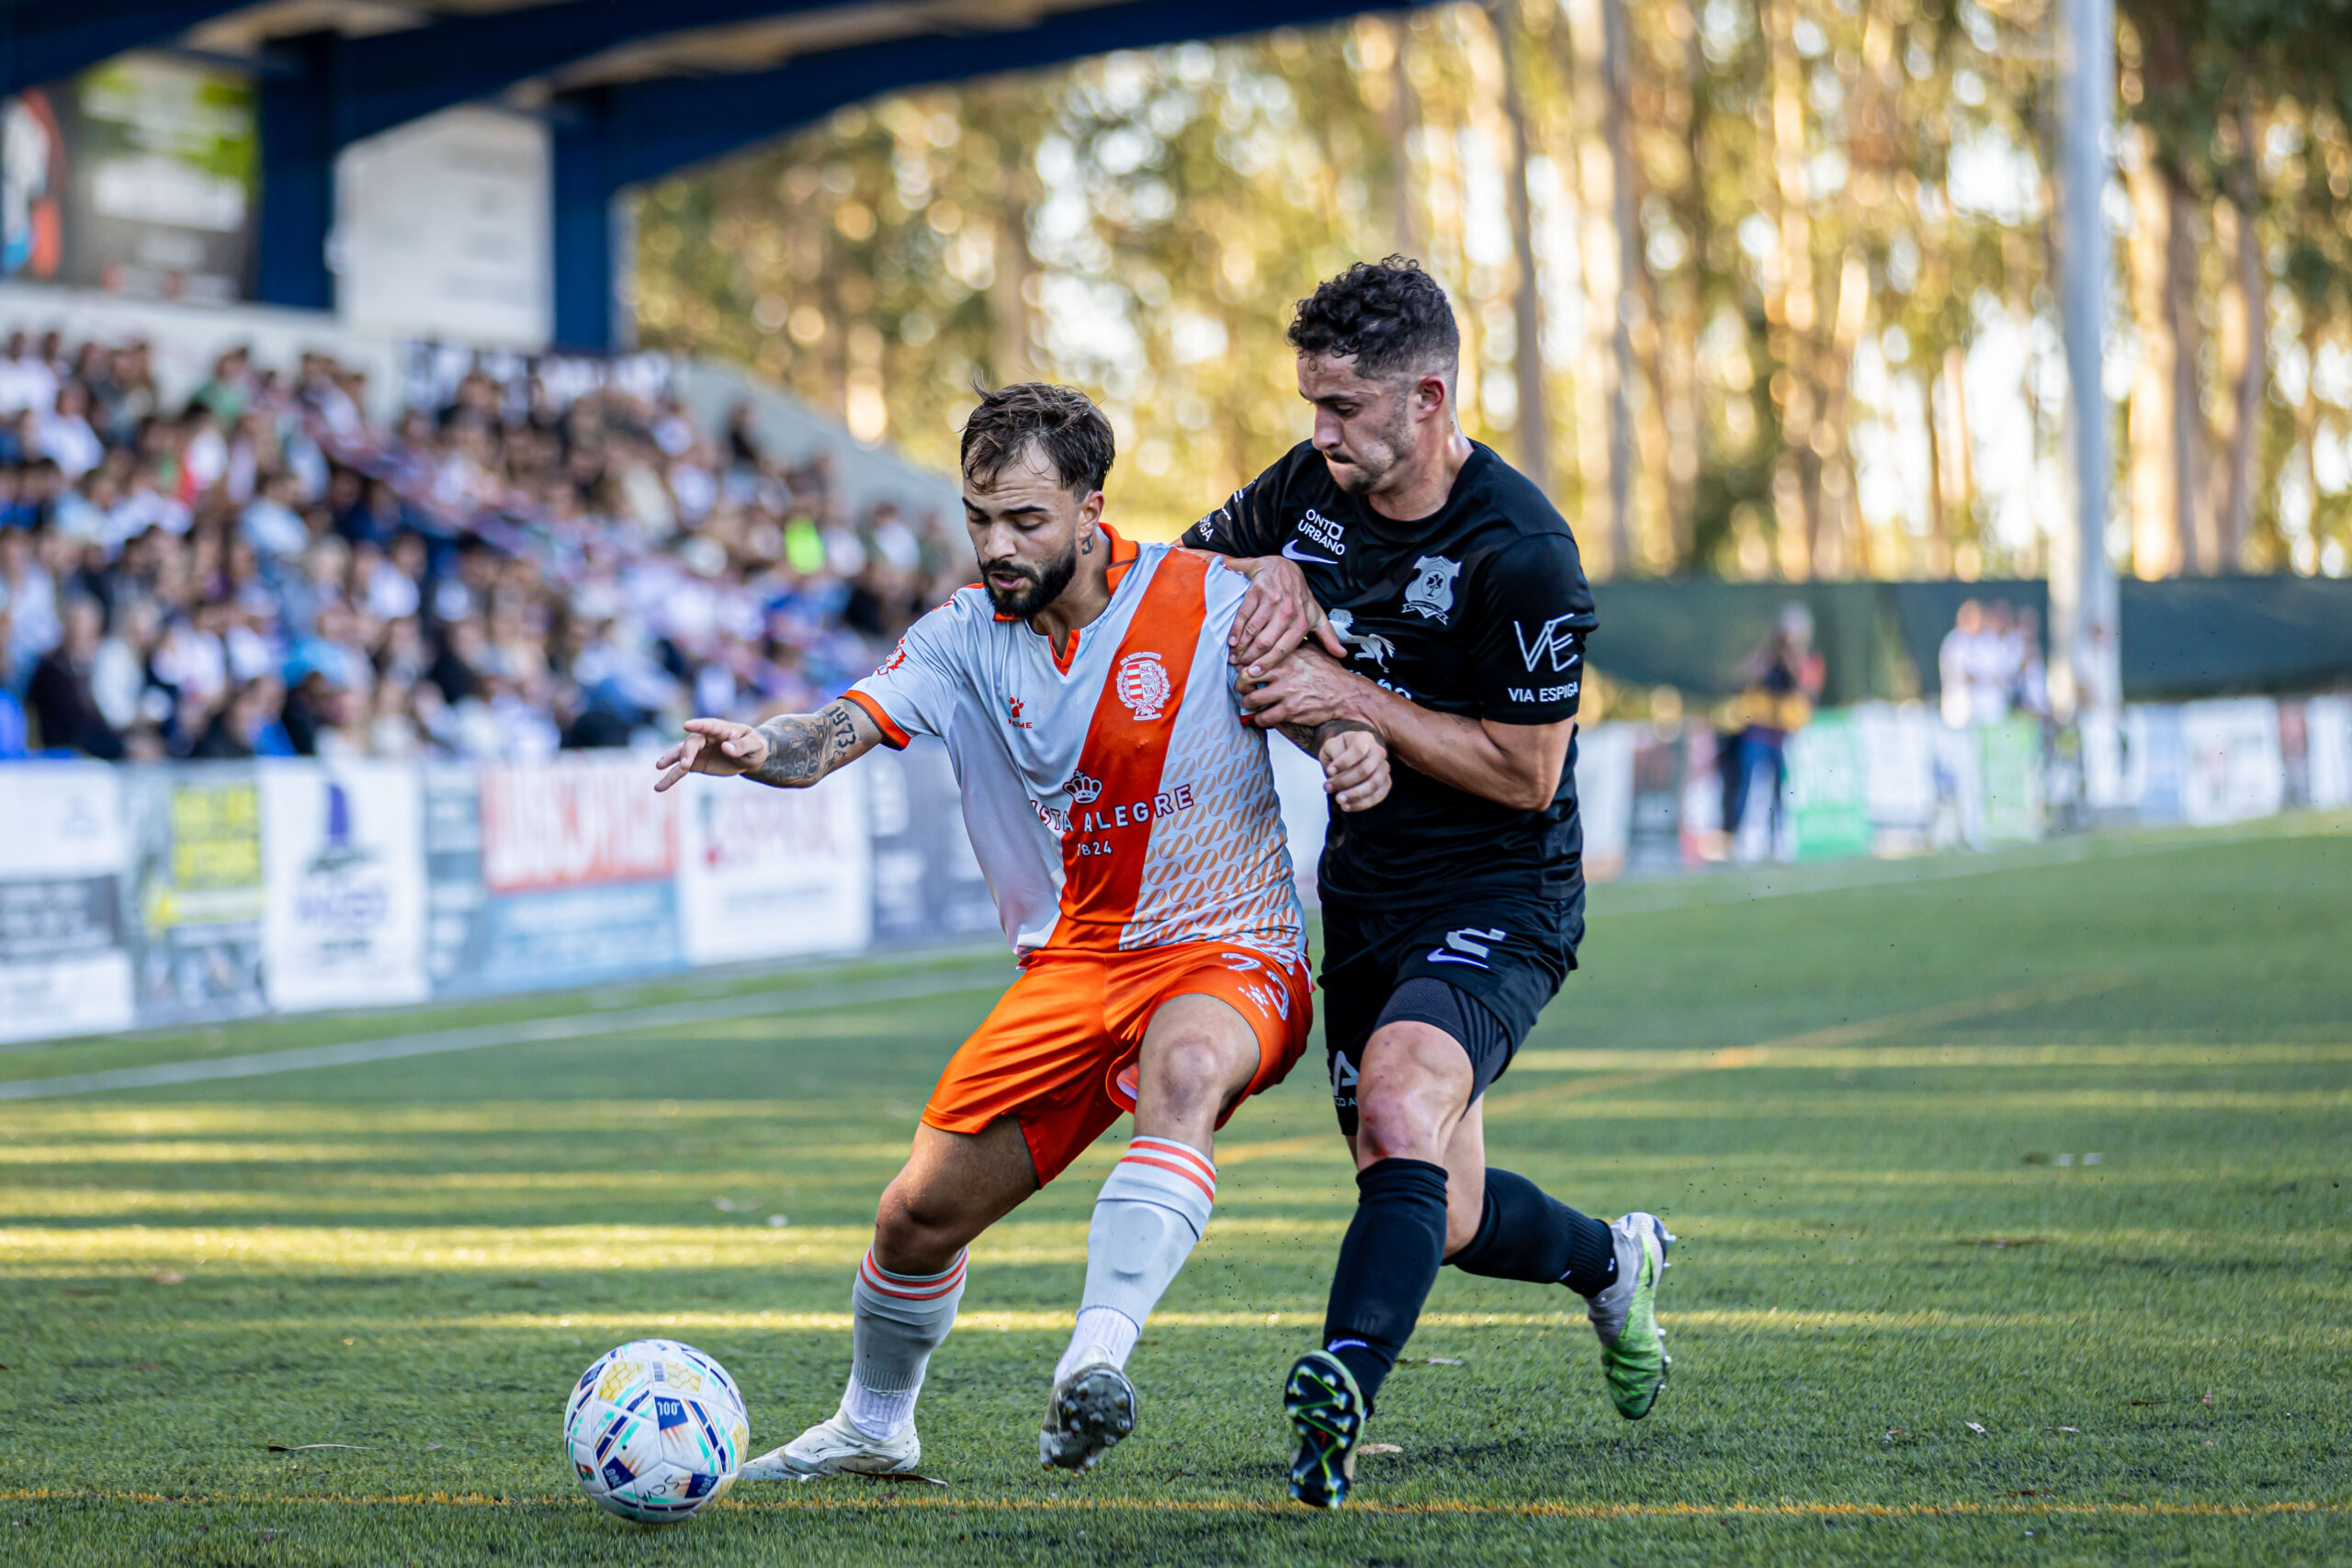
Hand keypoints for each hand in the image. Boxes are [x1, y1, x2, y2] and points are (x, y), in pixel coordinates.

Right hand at [652, 717, 767, 791]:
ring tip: (659, 767)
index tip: (686, 725)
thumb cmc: (755, 746)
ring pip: (681, 754)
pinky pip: (681, 770)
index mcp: (722, 729)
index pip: (709, 725)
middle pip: (693, 742)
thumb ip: (741, 746)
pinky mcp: (696, 764)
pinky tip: (659, 787)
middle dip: (687, 752)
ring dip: (670, 760)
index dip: (698, 725)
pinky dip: (670, 778)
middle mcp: (706, 737)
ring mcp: (699, 751)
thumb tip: (726, 747)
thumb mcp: (755, 746)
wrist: (751, 756)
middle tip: (685, 765)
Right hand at [1230, 556, 1345, 670]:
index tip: (1255, 674)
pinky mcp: (1257, 590)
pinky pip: (1244, 614)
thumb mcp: (1317, 615)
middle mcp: (1287, 611)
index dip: (1268, 663)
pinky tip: (1231, 641)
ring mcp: (1272, 600)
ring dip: (1241, 647)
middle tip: (1240, 670)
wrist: (1284, 566)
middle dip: (1251, 658)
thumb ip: (1328, 636)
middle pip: (1266, 642)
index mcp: (1301, 621)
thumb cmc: (1300, 596)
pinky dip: (1236, 629)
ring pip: (1253, 630)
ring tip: (1233, 658)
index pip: (1283, 648)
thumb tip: (1342, 655)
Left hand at [1239, 645, 1363, 732]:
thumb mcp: (1313, 651)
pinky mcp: (1290, 711)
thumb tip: (1281, 641)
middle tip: (1242, 689)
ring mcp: (1285, 692)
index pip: (1254, 658)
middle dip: (1240, 685)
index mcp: (1286, 656)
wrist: (1346, 695)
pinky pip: (1264, 717)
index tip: (1243, 671)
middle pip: (1245, 678)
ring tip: (1251, 705)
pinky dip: (1260, 720)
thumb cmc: (1330, 674)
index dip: (1244, 666)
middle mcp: (1283, 673)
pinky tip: (1263, 718)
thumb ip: (1294, 646)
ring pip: (1251, 700)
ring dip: (1248, 704)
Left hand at [1318, 727, 1388, 812]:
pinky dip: (1362, 804)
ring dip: (1355, 795)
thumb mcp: (1331, 746)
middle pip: (1366, 769)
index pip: (1358, 750)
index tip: (1329, 771)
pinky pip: (1379, 795)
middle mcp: (1378, 752)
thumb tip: (1337, 772)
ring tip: (1338, 800)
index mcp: (1364, 738)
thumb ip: (1334, 754)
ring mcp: (1384, 768)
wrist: (1347, 755)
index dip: (1343, 762)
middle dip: (1345, 781)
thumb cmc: (1338, 750)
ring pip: (1375, 784)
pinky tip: (1347, 806)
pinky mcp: (1385, 783)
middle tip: (1328, 787)